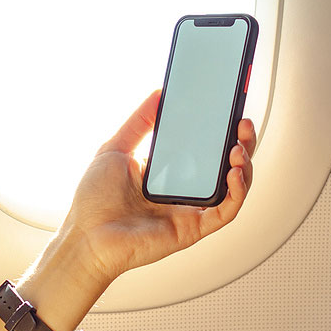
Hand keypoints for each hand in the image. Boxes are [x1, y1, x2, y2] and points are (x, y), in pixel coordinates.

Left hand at [0, 90, 254, 330]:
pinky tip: (234, 172)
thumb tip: (159, 93)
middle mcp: (185, 191)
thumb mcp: (115, 148)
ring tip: (239, 145)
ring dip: (244, 164)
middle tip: (242, 121)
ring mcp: (192, 210)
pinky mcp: (194, 228)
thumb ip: (139, 122)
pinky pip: (227, 211)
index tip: (232, 103)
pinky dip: (237, 191)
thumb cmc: (94, 201)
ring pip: (234, 187)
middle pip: (226, 165)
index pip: (205, 147)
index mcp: (169, 172)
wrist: (85, 237)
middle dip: (242, 142)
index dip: (222, 127)